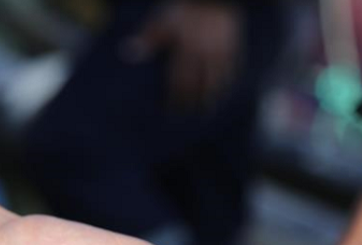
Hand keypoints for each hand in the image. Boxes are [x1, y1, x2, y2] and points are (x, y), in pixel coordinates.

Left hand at [125, 0, 241, 109]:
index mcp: (186, 48)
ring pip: (218, 80)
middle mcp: (206, 53)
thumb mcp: (162, 20)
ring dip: (213, 97)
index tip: (170, 111)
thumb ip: (147, 38)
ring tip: (208, 110)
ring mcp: (222, 51)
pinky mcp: (234, 46)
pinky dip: (229, 82)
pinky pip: (234, 68)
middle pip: (199, 84)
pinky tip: (226, 91)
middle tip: (188, 117)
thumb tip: (127, 52)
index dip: (175, 97)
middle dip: (193, 101)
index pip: (180, 80)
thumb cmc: (184, 7)